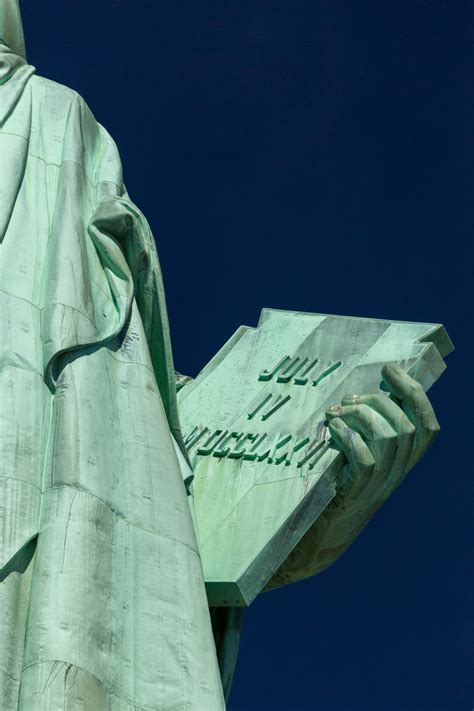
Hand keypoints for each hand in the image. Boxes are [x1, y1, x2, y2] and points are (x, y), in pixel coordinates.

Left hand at [325, 363, 439, 503]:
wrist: (337, 515)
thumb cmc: (351, 470)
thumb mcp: (371, 446)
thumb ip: (376, 422)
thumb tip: (363, 391)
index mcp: (409, 455)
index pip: (428, 423)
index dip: (411, 392)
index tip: (388, 370)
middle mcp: (402, 467)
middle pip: (405, 426)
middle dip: (376, 402)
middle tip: (350, 398)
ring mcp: (383, 479)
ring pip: (386, 438)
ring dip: (358, 416)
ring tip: (336, 411)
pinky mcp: (361, 487)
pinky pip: (363, 458)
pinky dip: (347, 436)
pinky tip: (332, 428)